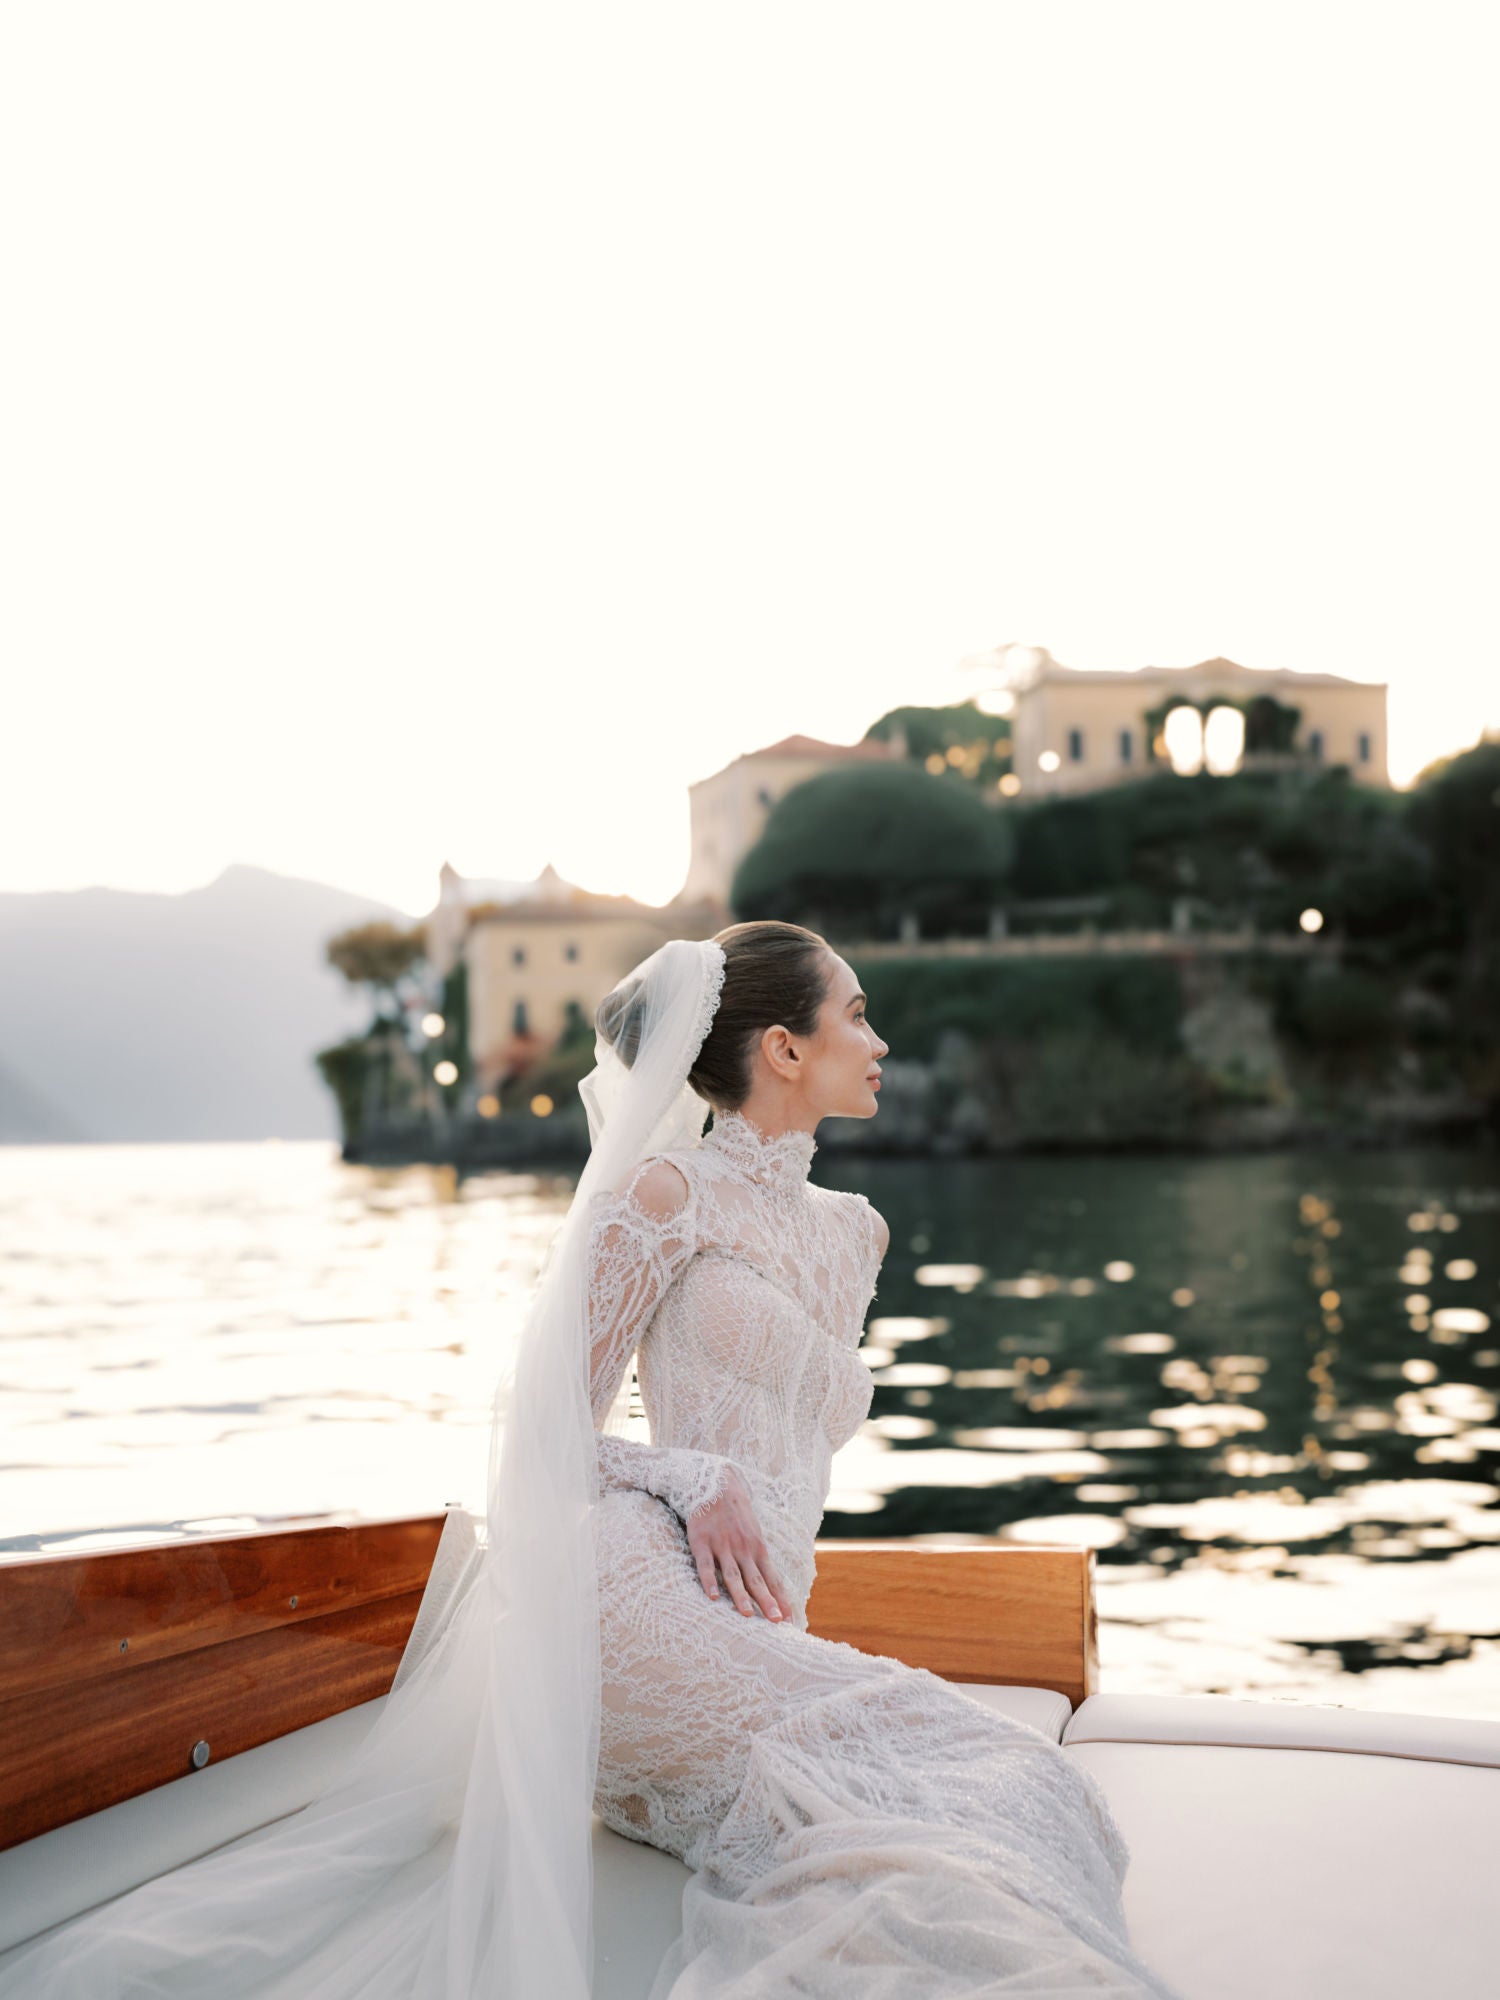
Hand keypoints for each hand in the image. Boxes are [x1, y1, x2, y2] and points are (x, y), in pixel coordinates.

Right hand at [686, 1468, 793, 1622]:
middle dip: (767, 1602)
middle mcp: (742, 1549)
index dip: (781, 1599)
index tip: (789, 1620)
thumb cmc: (737, 1513)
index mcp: (758, 1548)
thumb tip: (771, 1582)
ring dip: (740, 1596)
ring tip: (748, 1615)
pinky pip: (704, 1565)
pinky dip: (708, 1581)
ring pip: (733, 1575)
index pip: (772, 1579)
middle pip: (756, 1580)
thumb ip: (759, 1558)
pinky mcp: (701, 1542)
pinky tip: (712, 1597)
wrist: (716, 1482)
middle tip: (776, 1623)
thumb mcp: (754, 1533)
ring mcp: (722, 1545)